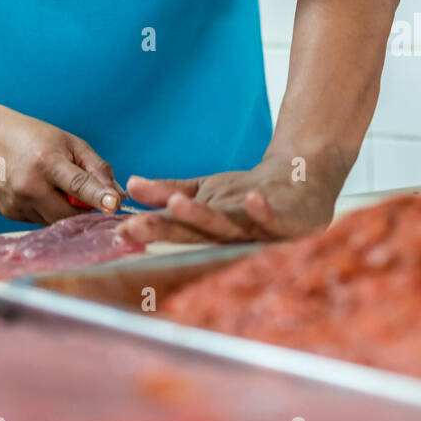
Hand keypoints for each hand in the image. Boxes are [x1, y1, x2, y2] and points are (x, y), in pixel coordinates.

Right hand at [0, 104, 125, 224]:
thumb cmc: (32, 137)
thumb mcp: (69, 142)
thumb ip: (96, 168)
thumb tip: (118, 196)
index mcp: (47, 162)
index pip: (78, 184)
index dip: (98, 196)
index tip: (114, 205)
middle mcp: (30, 185)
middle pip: (69, 214)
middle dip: (84, 210)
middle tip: (86, 196)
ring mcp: (17, 202)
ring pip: (55, 222)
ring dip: (64, 211)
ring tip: (54, 186)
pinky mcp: (8, 214)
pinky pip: (39, 221)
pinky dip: (46, 211)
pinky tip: (36, 191)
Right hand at [120, 154, 338, 244]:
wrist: (301, 184)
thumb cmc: (247, 193)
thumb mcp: (205, 190)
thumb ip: (168, 192)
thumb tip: (129, 184)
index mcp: (207, 230)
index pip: (174, 228)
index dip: (148, 229)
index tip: (120, 230)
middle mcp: (229, 235)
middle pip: (194, 232)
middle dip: (165, 229)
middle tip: (136, 227)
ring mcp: (257, 230)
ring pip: (226, 226)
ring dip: (203, 218)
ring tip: (176, 205)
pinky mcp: (286, 221)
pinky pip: (273, 217)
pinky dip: (262, 211)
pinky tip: (252, 198)